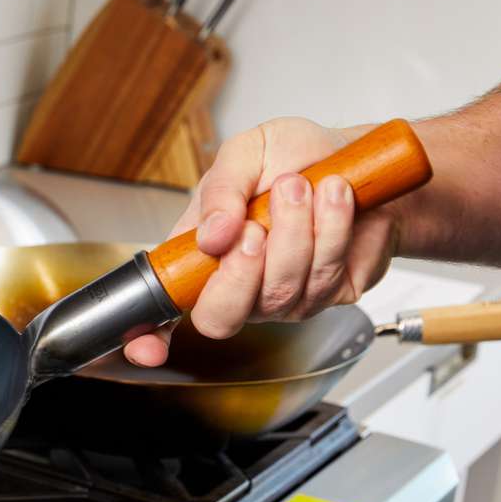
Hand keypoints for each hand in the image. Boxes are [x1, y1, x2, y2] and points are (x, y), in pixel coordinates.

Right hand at [122, 118, 400, 366]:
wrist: (354, 153)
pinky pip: (326, 277)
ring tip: (299, 186)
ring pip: (282, 291)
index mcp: (203, 259)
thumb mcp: (245, 153)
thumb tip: (210, 236)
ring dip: (294, 231)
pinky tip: (332, 198)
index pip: (166, 314)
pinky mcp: (334, 292)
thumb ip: (220, 191)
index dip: (150, 337)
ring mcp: (288, 298)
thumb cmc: (293, 156)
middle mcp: (242, 288)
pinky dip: (332, 228)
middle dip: (240, 269)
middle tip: (255, 222)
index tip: (146, 348)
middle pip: (222, 317)